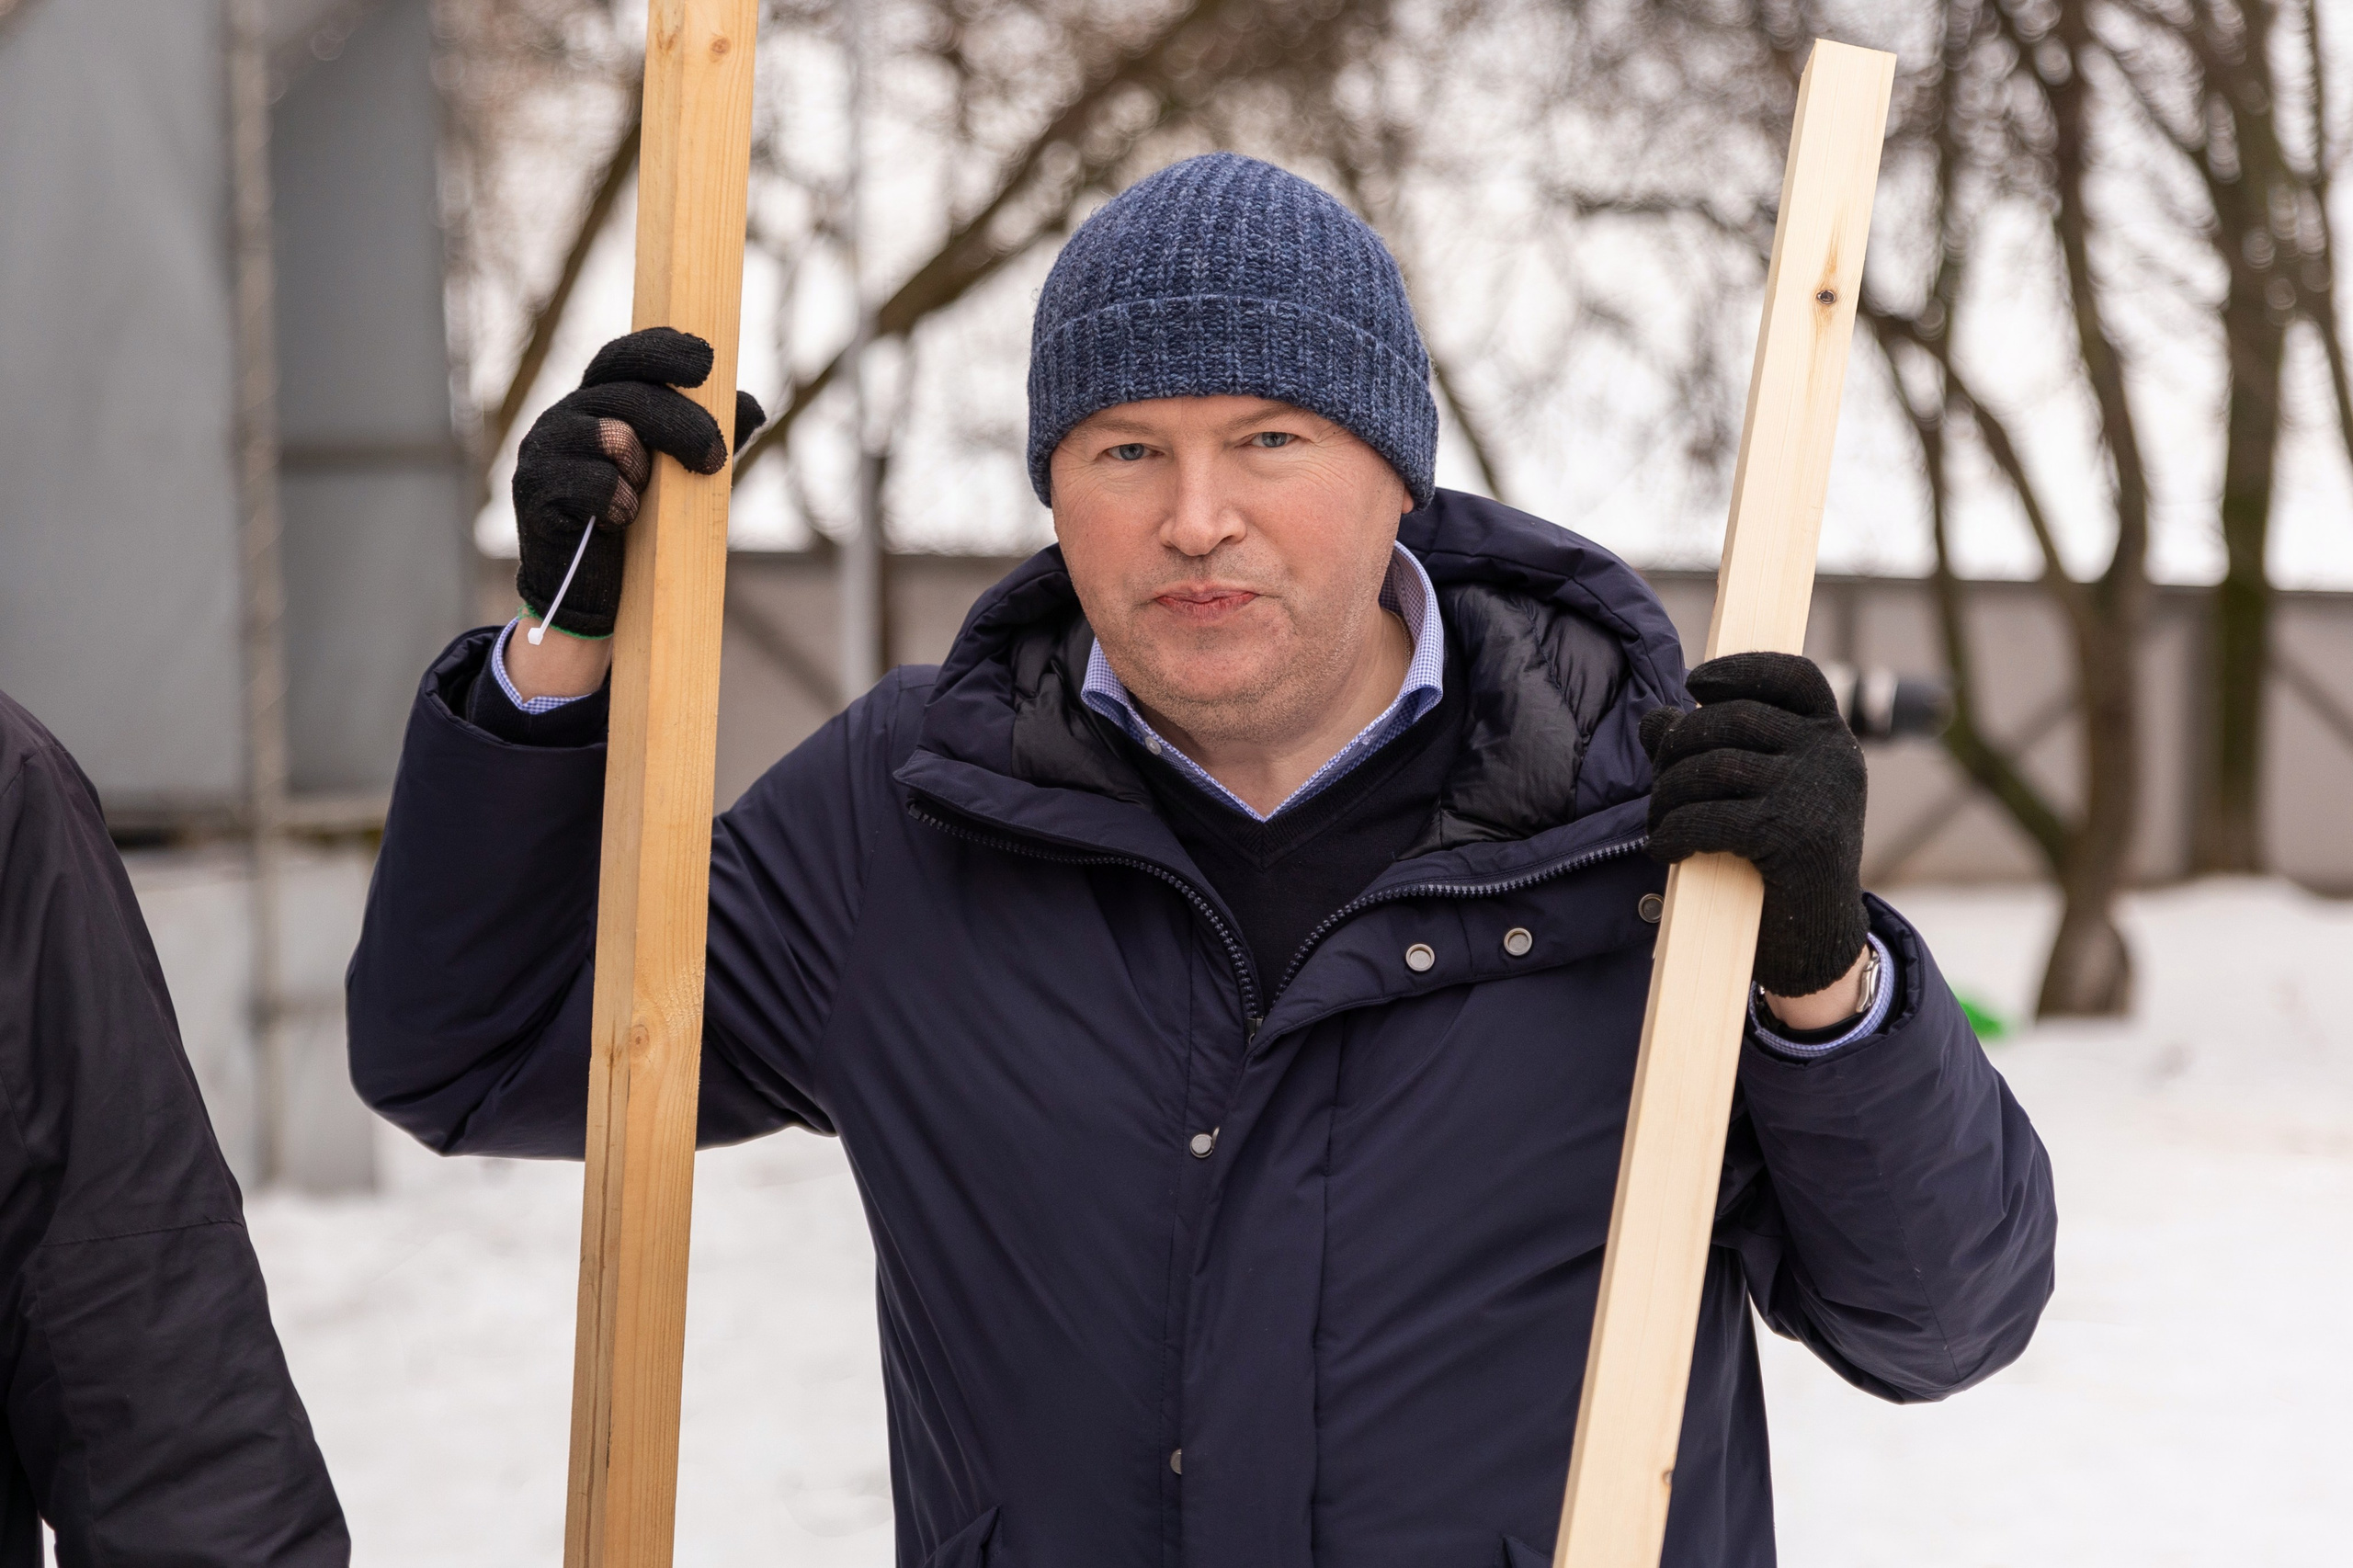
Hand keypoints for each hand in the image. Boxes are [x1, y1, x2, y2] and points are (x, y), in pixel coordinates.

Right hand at [512, 327, 767, 637]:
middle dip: (684, 424)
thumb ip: (712, 437)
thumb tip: (753, 408)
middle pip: (632, 395)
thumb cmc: (640, 525)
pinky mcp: (534, 489)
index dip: (664, 350)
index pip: (627, 356)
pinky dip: (621, 506)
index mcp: (598, 400)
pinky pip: (596, 484)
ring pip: (614, 436)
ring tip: (641, 498)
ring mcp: (543, 448)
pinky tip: (619, 523)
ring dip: (644, 472)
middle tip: (715, 461)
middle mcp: (564, 414)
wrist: (596, 593)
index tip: (707, 360)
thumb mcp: (682, 474)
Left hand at [1639, 652, 1869, 1000]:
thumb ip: (1710, 750)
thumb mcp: (1757, 795)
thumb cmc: (1781, 859)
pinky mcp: (1792, 836)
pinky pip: (1708, 817)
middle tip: (1659, 787)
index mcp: (1832, 737)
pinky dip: (1673, 832)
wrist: (1818, 940)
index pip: (1794, 675)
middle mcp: (1832, 756)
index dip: (1742, 669)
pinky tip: (1664, 848)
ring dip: (1668, 795)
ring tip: (1659, 822)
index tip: (1695, 684)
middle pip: (1732, 719)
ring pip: (1713, 766)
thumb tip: (1654, 718)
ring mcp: (1815, 793)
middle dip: (1679, 749)